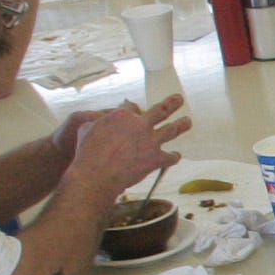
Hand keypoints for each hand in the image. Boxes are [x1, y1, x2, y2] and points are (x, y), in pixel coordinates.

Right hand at [66, 98, 187, 194]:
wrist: (96, 175)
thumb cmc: (86, 153)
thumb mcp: (85, 128)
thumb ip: (96, 121)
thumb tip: (98, 120)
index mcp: (122, 114)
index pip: (132, 107)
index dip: (133, 109)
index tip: (135, 110)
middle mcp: (140, 125)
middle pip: (160, 111)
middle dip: (171, 104)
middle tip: (179, 99)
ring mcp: (150, 141)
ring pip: (171, 130)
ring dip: (181, 125)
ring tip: (188, 121)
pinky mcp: (156, 159)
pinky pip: (170, 156)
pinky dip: (174, 156)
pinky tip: (176, 155)